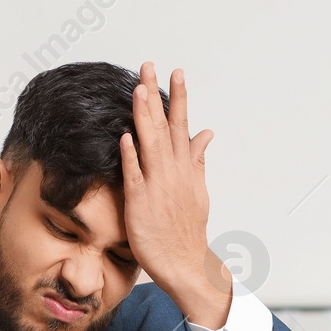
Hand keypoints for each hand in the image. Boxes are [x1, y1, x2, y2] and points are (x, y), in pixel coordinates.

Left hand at [119, 62, 230, 327]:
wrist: (185, 264)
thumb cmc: (187, 229)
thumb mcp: (197, 189)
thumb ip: (197, 159)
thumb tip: (205, 132)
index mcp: (186, 168)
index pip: (181, 124)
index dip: (178, 97)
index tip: (175, 72)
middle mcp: (173, 173)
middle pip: (164, 127)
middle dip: (157, 95)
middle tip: (148, 66)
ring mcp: (157, 187)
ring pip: (150, 145)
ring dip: (144, 117)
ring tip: (138, 90)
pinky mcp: (141, 204)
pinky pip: (135, 176)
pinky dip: (131, 157)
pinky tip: (125, 137)